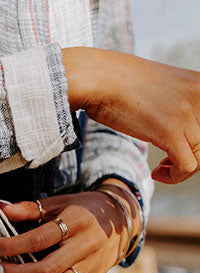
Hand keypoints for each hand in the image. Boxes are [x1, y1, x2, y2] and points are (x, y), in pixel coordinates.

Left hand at [0, 189, 133, 272]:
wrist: (122, 220)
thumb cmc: (83, 210)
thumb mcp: (59, 203)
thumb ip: (29, 208)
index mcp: (76, 222)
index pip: (38, 239)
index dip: (12, 245)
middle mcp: (86, 245)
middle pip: (48, 268)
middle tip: (2, 270)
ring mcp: (91, 266)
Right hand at [63, 48, 199, 183]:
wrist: (100, 78)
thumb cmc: (122, 84)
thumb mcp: (164, 88)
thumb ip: (181, 104)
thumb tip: (184, 129)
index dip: (196, 143)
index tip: (178, 148)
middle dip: (190, 157)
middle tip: (167, 161)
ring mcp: (187, 112)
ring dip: (181, 170)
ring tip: (162, 169)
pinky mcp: (171, 130)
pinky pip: (187, 166)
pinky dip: (174, 177)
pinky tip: (157, 173)